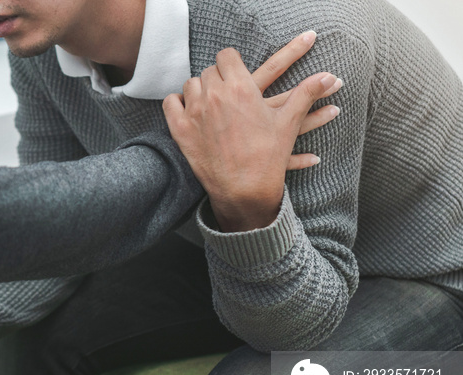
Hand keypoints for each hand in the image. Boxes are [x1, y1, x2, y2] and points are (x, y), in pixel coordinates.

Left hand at [163, 33, 341, 231]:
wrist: (244, 191)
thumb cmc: (268, 157)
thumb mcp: (289, 122)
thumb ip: (307, 93)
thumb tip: (331, 76)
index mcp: (242, 88)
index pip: (228, 56)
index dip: (232, 62)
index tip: (235, 70)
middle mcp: (215, 96)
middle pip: (210, 70)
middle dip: (219, 77)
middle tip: (226, 87)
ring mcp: (195, 112)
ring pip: (190, 85)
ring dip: (199, 89)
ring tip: (209, 99)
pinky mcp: (180, 130)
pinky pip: (170, 103)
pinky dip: (176, 103)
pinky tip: (185, 107)